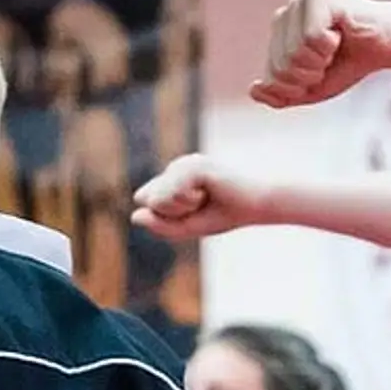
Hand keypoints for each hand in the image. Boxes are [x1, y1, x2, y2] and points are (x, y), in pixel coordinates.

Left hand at [131, 155, 268, 241]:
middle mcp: (175, 166)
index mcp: (173, 176)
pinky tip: (207, 192)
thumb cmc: (226, 213)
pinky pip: (172, 194)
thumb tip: (134, 215)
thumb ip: (160, 224)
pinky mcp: (192, 165)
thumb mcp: (187, 226)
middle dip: (173, 212)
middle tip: (201, 204)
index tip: (194, 210)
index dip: (166, 214)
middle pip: (150, 200)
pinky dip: (188, 201)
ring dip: (182, 207)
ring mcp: (183, 163)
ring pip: (159, 198)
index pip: (147, 201)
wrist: (255, 205)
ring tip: (205, 197)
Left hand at [251, 0, 390, 110]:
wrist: (388, 45)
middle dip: (310, 76)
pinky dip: (330, 46)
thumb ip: (281, 95)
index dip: (299, 87)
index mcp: (278, 34)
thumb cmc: (348, 64)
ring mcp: (300, 2)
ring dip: (320, 62)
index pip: (272, 77)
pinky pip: (311, 38)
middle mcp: (285, 14)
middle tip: (329, 60)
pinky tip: (341, 33)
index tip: (320, 72)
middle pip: (281, 67)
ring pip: (294, 54)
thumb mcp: (311, 90)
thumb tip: (254, 89)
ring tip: (334, 46)